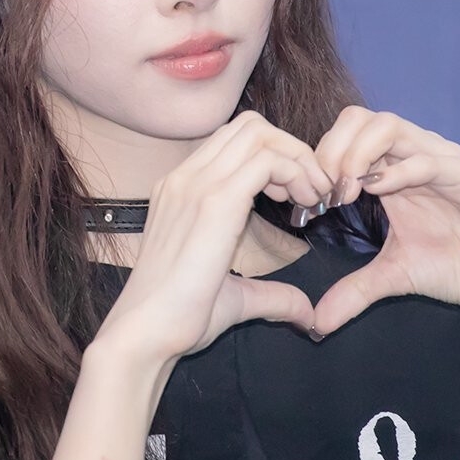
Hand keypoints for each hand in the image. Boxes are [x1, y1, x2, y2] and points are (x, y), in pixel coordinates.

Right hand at [96, 111, 331, 360]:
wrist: (147, 333)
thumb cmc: (179, 319)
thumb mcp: (235, 297)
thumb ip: (272, 295)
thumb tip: (307, 314)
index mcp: (181, 189)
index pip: (234, 141)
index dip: (274, 157)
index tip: (293, 196)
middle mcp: (185, 177)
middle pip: (250, 126)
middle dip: (291, 150)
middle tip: (311, 191)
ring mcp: (196, 184)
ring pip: (260, 134)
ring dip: (297, 159)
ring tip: (313, 197)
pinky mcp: (214, 201)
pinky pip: (267, 161)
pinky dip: (296, 174)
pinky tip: (304, 205)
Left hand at [311, 106, 459, 336]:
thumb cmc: (459, 266)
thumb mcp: (395, 277)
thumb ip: (355, 292)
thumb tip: (317, 324)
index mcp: (392, 170)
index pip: (345, 135)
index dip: (320, 160)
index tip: (309, 200)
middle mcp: (413, 156)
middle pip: (360, 118)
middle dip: (331, 150)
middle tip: (324, 191)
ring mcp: (442, 160)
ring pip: (389, 126)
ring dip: (357, 154)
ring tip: (347, 192)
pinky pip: (428, 159)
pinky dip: (397, 171)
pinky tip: (377, 192)